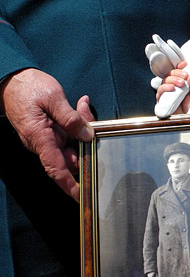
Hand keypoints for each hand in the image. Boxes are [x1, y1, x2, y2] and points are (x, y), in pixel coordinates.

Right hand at [0, 69, 94, 200]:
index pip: (55, 168)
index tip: (81, 196)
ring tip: (82, 107)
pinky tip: (80, 107)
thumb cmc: (28, 88)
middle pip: (70, 156)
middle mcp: (41, 143)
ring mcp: (45, 139)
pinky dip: (78, 125)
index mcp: (39, 137)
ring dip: (83, 131)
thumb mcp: (53, 97)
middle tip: (90, 120)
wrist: (11, 80)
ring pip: (71, 145)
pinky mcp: (49, 133)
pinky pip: (68, 135)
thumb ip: (70, 118)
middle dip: (86, 144)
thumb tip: (86, 135)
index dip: (69, 184)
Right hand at [156, 62, 189, 114]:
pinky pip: (160, 92)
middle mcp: (172, 86)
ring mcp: (166, 92)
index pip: (177, 71)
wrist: (188, 119)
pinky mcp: (162, 100)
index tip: (184, 64)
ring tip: (181, 83)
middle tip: (185, 75)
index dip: (179, 66)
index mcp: (180, 82)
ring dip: (172, 80)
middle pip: (169, 74)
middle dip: (176, 73)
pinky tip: (171, 88)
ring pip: (164, 81)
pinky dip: (165, 88)